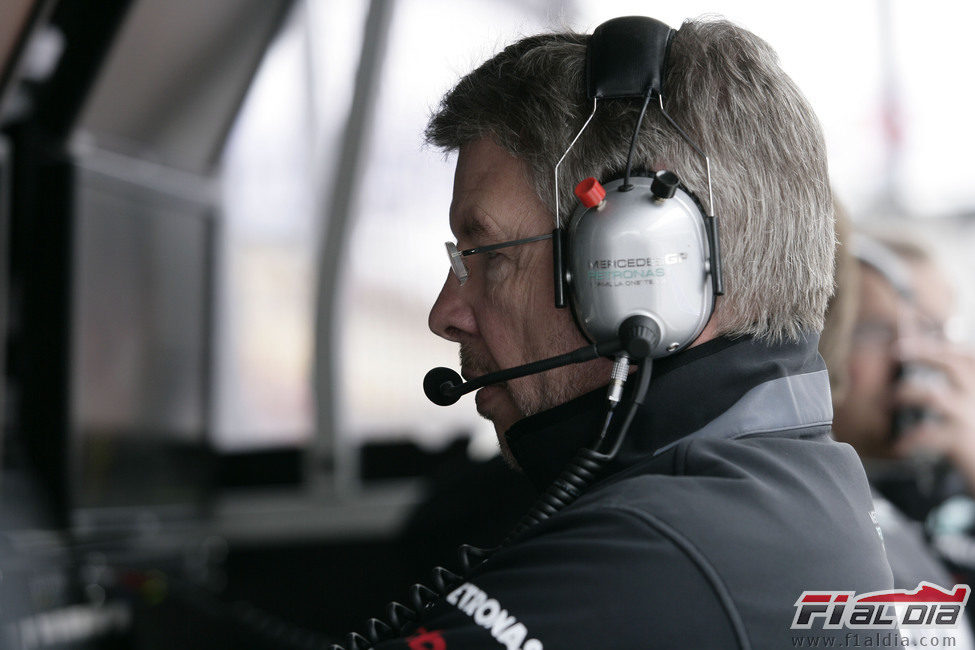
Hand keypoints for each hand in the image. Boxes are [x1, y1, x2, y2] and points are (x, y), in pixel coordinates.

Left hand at [892, 337, 974, 489]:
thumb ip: (961, 395)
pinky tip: (899, 445)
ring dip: (906, 395)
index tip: (921, 341)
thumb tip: (932, 375)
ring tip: (889, 402)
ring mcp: (973, 417)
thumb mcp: (973, 414)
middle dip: (924, 353)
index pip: (971, 357)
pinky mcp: (962, 441)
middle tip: (897, 350)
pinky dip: (909, 438)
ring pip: (934, 395)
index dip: (947, 346)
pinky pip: (927, 433)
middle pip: (956, 364)